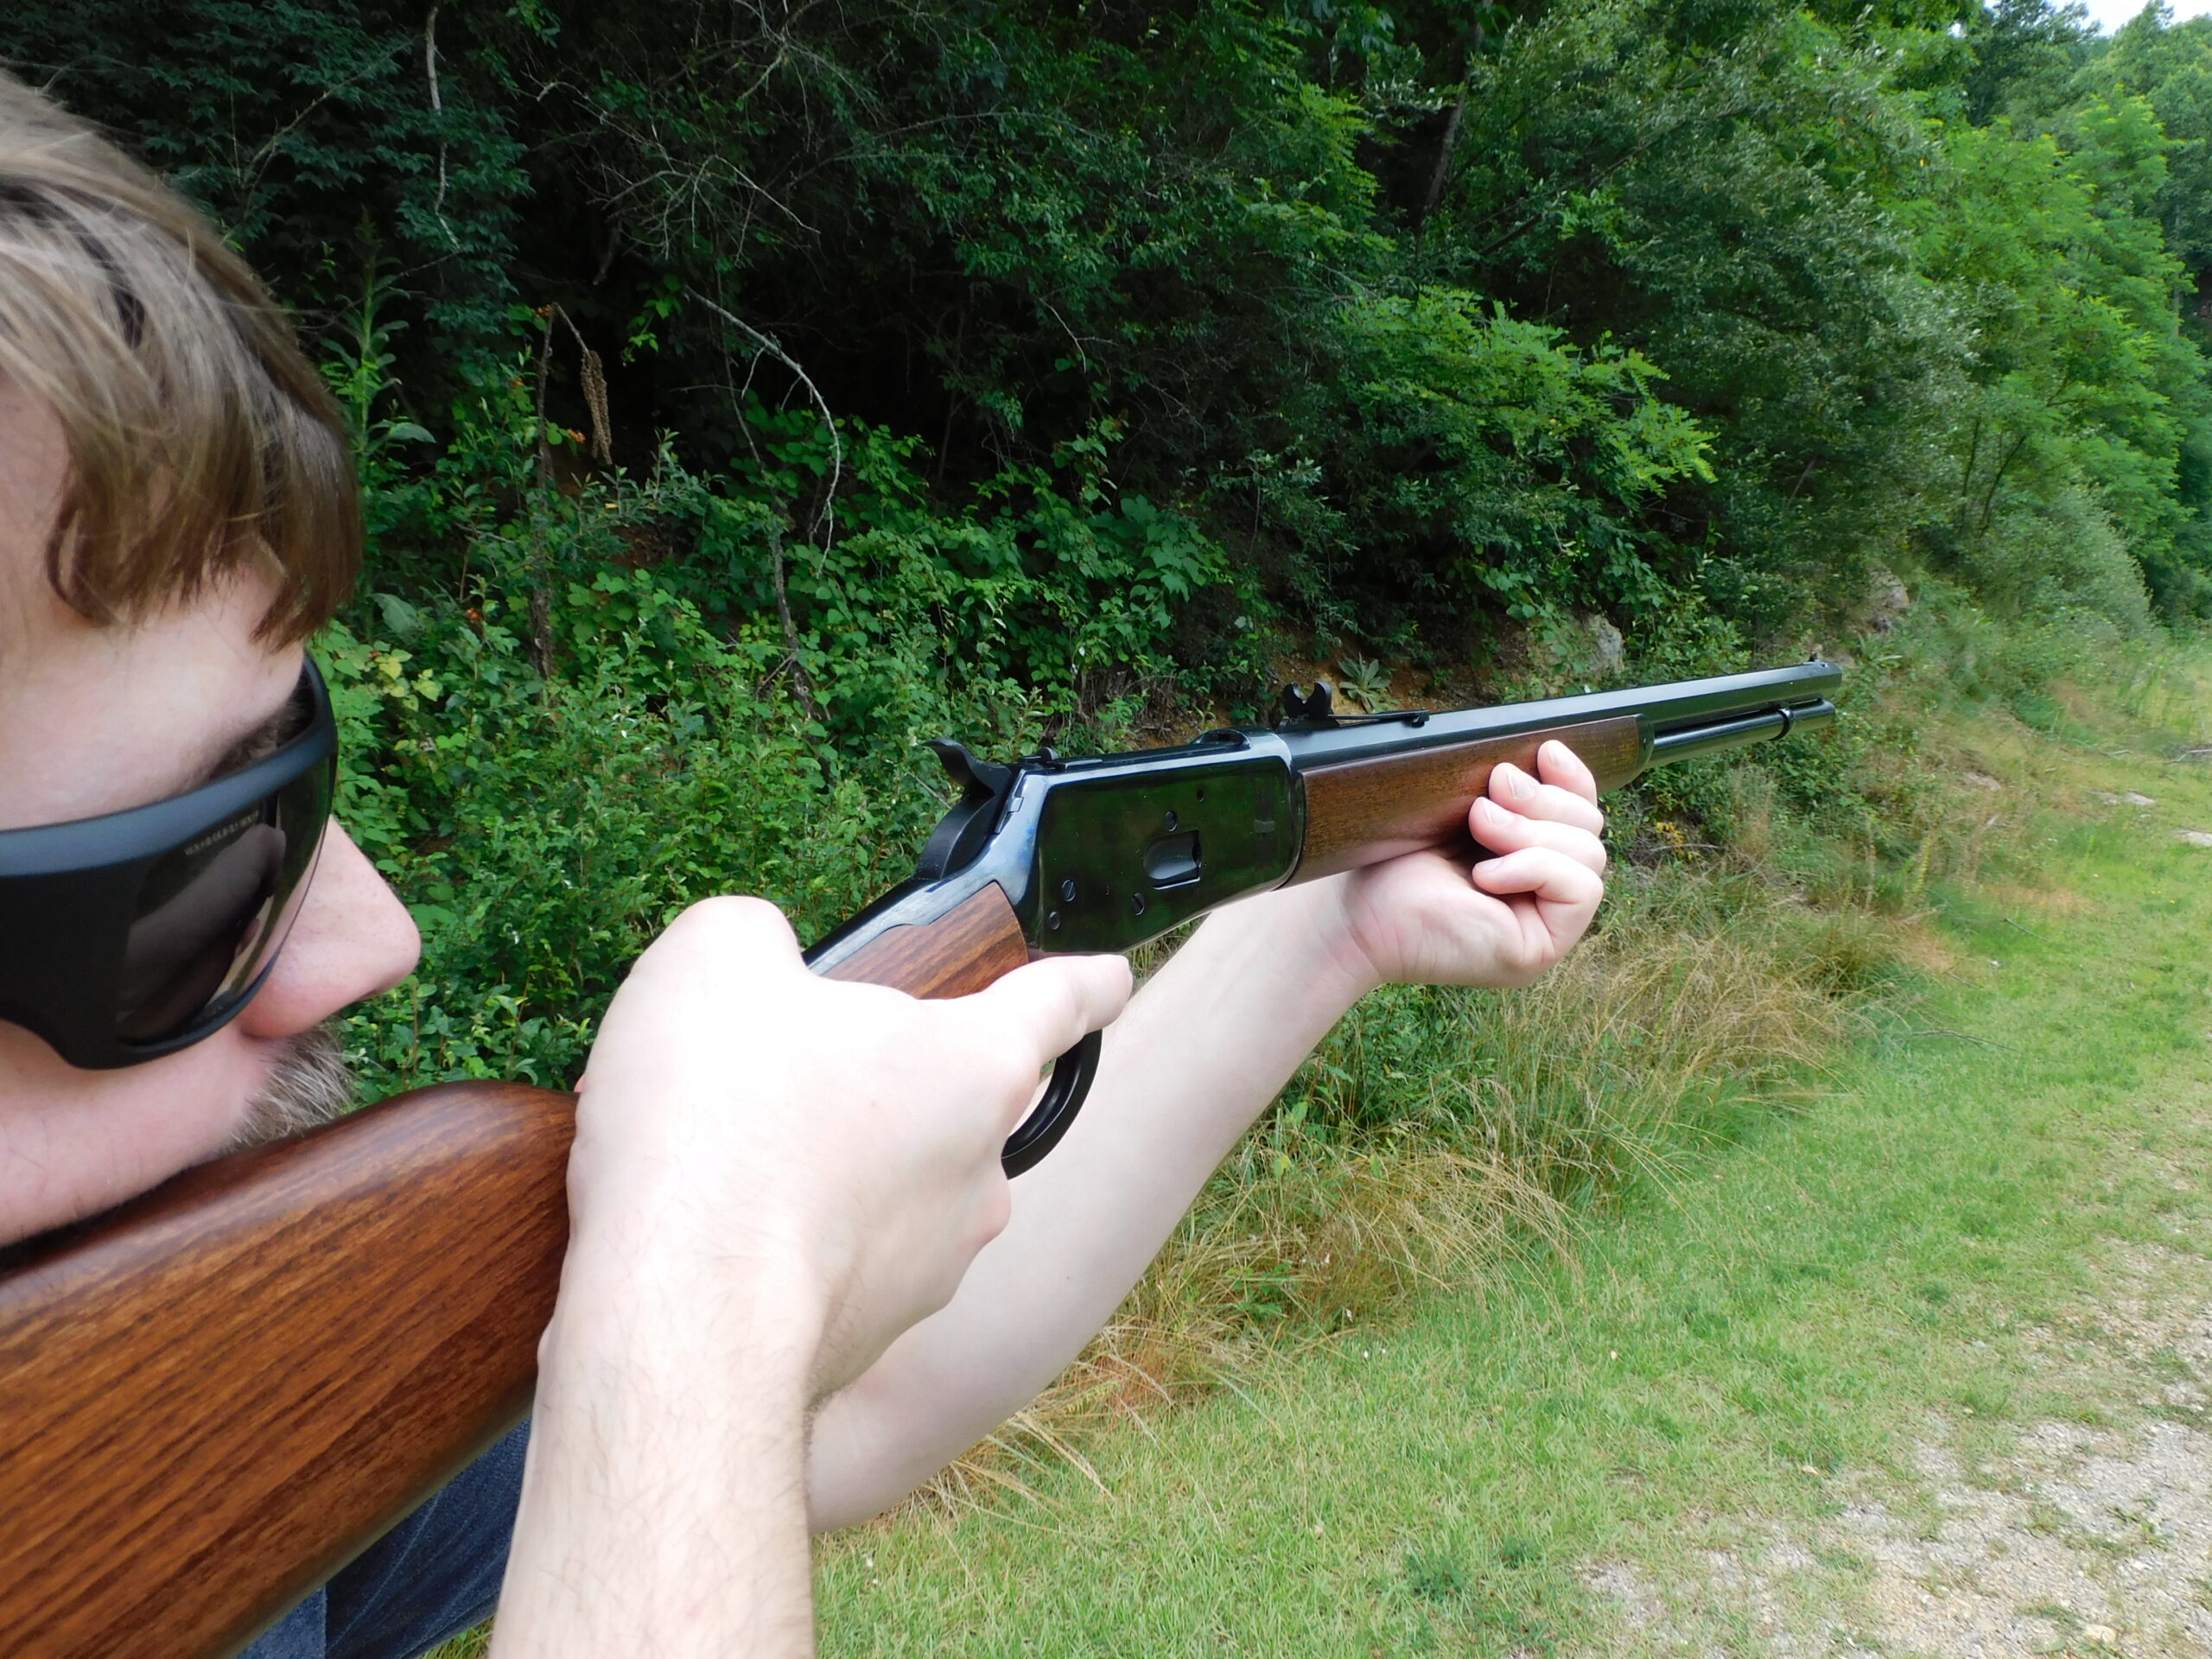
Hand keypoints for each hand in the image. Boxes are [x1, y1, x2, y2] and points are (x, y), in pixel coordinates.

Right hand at [563, 896, 1132, 1395]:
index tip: (1109, 979)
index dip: (1084, 982)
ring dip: (835, 1173)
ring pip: (895, 1193)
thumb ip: (758, 939)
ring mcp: (933, 1267)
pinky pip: (840, 1268)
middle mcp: (981, 1172)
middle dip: (893, 1083)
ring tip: (731, 1161)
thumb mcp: (717, 959)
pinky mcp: (871, 1339)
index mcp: (976, 1064)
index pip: (1060, 1003)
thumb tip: (759, 971)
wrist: (680, 1313)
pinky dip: (790, 1248)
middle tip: (795, 1072)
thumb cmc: (717, 1123)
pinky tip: (712, 1238)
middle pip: (958, 1103)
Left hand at [1321, 739, 1607, 992]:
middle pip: (1590, 829)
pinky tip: (1484, 873)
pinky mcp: (1541, 948)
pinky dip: (1535, 868)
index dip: (1573, 778)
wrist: (1355, 909)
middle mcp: (1542, 891)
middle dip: (1543, 802)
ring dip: (1531, 832)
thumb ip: (1510, 787)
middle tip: (1484, 799)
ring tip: (1478, 827)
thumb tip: (1548, 752)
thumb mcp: (1461, 807)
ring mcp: (1544, 923)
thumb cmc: (1394, 858)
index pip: (1582, 811)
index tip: (1544, 750)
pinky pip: (1579, 890)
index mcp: (1528, 853)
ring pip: (1588, 856)